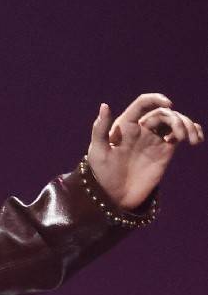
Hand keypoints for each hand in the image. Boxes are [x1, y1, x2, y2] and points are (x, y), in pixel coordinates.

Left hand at [88, 93, 200, 210]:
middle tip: (180, 137)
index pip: (143, 103)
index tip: (169, 104)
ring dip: (187, 124)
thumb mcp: (97, 152)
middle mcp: (142, 129)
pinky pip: (180, 135)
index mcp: (126, 124)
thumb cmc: (102, 173)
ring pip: (175, 122)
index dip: (156, 99)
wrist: (116, 196)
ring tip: (191, 139)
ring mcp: (155, 139)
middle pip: (164, 113)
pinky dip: (192, 132)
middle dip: (177, 119)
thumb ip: (100, 129)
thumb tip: (105, 105)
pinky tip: (197, 139)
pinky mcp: (166, 151)